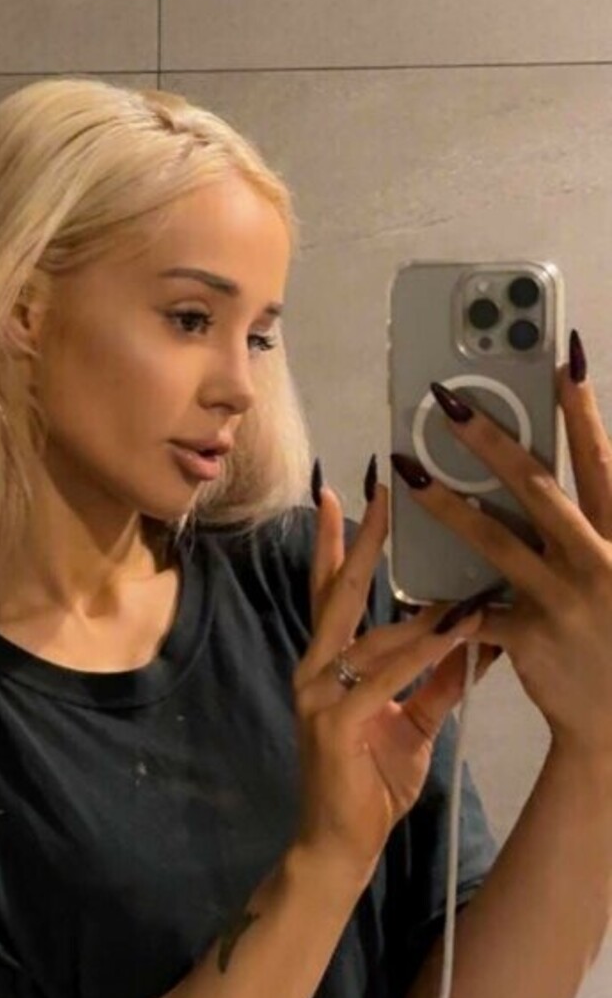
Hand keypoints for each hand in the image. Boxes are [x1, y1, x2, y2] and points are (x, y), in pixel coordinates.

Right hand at [292, 482, 489, 883]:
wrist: (339, 846)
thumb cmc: (368, 785)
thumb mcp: (411, 723)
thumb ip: (434, 681)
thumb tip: (472, 638)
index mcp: (325, 665)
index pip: (329, 592)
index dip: (338, 544)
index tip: (348, 495)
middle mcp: (313, 670)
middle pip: (337, 591)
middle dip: (365, 541)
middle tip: (384, 491)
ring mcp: (316, 695)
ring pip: (373, 634)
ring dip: (424, 609)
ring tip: (468, 581)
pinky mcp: (332, 723)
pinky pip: (385, 676)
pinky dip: (424, 651)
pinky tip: (457, 630)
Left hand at [393, 344, 611, 762]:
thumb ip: (599, 524)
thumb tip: (574, 470)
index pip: (603, 463)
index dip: (584, 411)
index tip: (564, 358)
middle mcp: (600, 562)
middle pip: (539, 488)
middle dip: (491, 440)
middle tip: (448, 398)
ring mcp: (564, 601)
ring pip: (494, 543)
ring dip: (445, 505)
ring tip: (404, 472)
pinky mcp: (531, 639)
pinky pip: (475, 610)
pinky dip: (442, 596)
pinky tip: (408, 575)